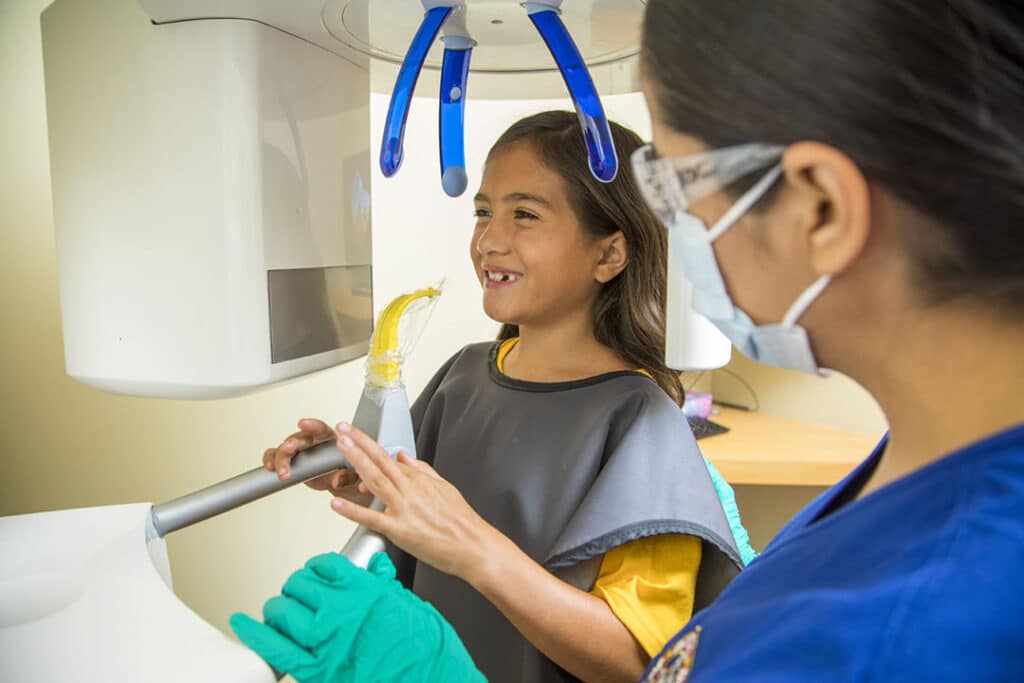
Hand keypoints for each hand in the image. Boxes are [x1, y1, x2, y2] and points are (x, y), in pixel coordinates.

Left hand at [230, 552, 484, 682]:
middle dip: (296, 588)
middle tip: (298, 594)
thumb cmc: (424, 648)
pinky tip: (244, 624)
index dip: (317, 567)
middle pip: (300, 585)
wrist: (431, 679)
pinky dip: (255, 634)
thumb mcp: (408, 605)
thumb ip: (384, 585)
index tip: (315, 571)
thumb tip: (376, 570)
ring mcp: (324, 641)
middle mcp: (340, 611)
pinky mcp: (315, 671)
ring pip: (283, 612)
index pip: (326, 566)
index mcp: (363, 590)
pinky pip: (275, 649)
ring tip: (279, 611)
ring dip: (278, 609)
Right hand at [263, 419, 371, 505]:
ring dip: (281, 457)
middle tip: (288, 448)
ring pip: (285, 448)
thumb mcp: (351, 474)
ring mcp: (299, 450)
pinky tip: (270, 466)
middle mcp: (312, 441)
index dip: (312, 425)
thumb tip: (338, 480)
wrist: (340, 481)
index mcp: (329, 437)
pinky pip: (275, 456)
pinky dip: (271, 460)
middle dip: (292, 443)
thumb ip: (346, 476)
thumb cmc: (348, 470)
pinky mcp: (290, 461)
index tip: (303, 423)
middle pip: (299, 438)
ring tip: (282, 470)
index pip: (320, 428)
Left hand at [330, 422, 506, 580]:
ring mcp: (404, 509)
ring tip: (342, 448)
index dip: (370, 448)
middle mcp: (411, 491)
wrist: (474, 546)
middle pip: (381, 461)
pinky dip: (353, 511)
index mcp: (420, 480)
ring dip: (356, 461)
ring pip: (376, 480)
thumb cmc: (462, 522)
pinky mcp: (400, 531)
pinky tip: (337, 504)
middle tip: (343, 429)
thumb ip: (423, 470)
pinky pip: (372, 518)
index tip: (356, 436)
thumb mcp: (445, 487)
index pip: (390, 459)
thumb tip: (404, 457)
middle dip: (360, 443)